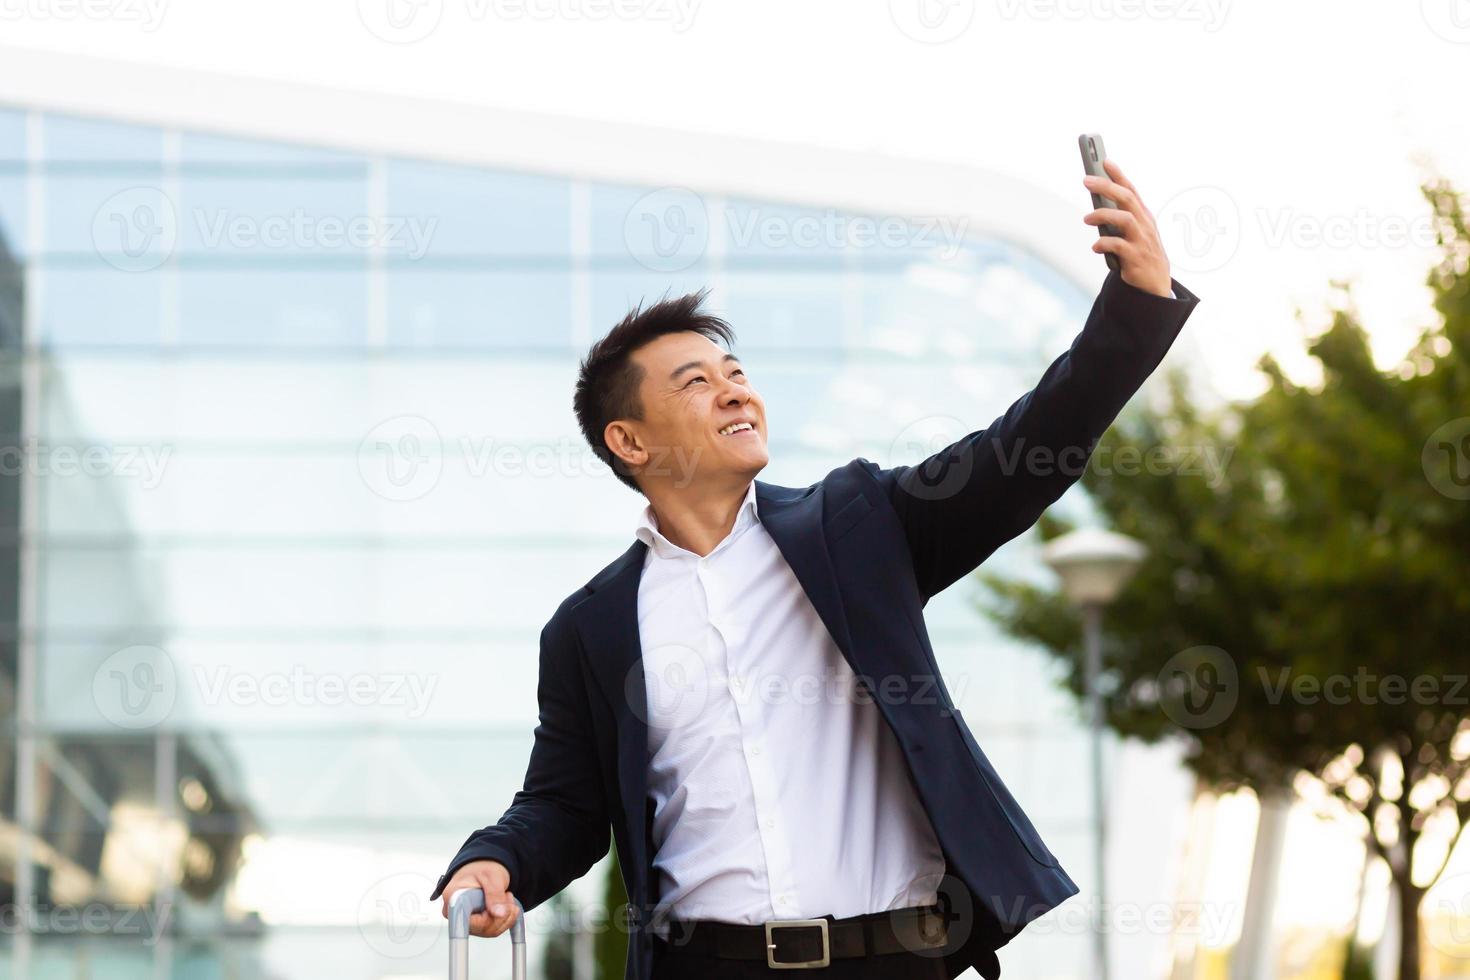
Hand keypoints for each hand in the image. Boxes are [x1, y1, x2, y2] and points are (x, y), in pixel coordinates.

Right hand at [439, 859, 518, 937]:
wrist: (484, 867)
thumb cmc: (483, 867)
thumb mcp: (492, 875)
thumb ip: (495, 894)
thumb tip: (499, 914)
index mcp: (453, 898)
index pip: (466, 920)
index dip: (485, 919)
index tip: (499, 910)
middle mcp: (455, 913)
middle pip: (480, 928)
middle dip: (501, 915)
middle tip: (508, 896)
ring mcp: (465, 920)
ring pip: (489, 931)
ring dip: (506, 917)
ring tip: (508, 898)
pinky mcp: (475, 925)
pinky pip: (492, 930)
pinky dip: (505, 920)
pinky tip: (507, 906)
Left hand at [1082, 158, 1172, 297]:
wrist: (1155, 282)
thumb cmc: (1140, 252)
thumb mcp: (1134, 231)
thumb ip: (1119, 218)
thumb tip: (1095, 206)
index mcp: (1143, 215)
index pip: (1131, 190)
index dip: (1118, 175)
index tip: (1105, 161)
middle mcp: (1144, 224)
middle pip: (1126, 198)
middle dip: (1106, 187)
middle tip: (1086, 181)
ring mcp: (1141, 240)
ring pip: (1124, 219)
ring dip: (1102, 215)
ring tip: (1086, 218)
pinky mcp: (1135, 257)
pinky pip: (1118, 246)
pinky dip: (1103, 244)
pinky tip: (1096, 246)